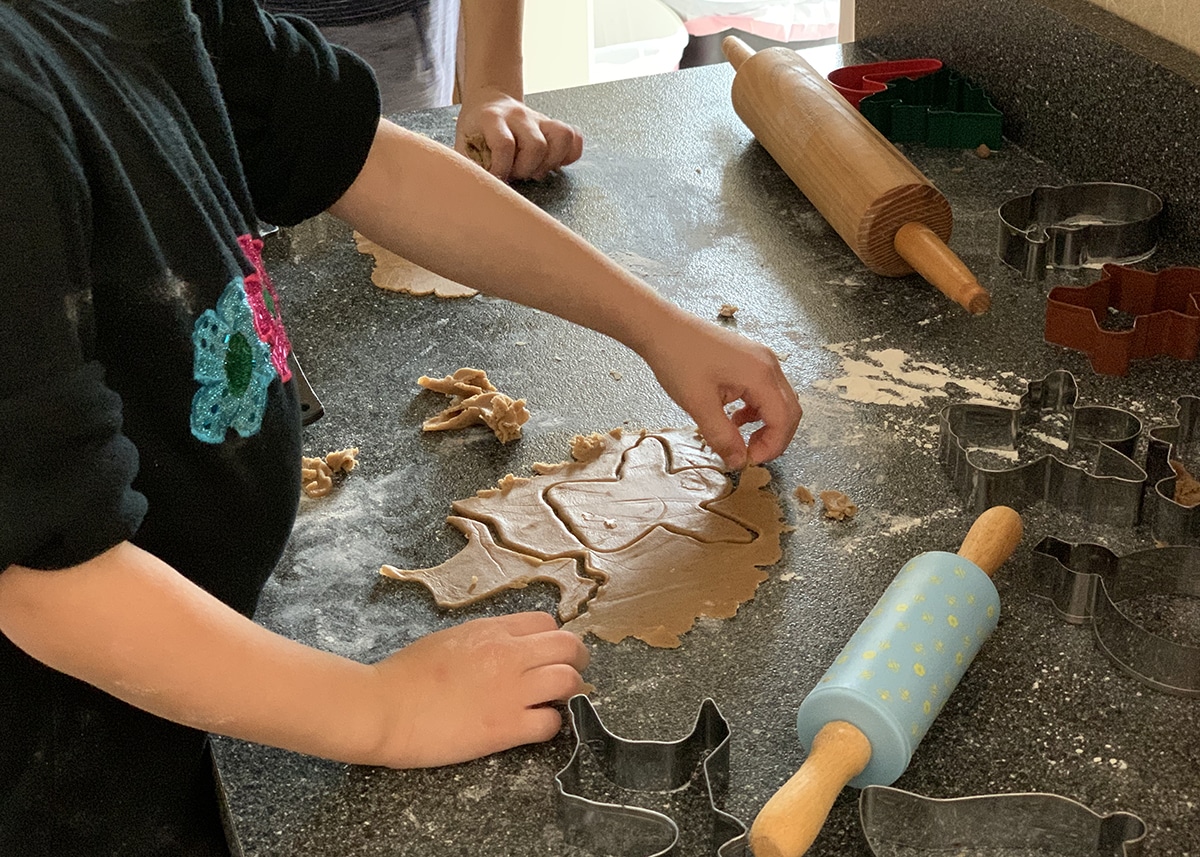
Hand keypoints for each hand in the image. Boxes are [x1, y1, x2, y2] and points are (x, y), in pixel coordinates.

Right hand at [367, 612, 588, 767]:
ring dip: (570, 692)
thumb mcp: (448, 639)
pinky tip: (534, 727)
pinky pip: (550, 723)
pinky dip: (550, 726)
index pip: (545, 624)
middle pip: (568, 647)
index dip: (551, 640)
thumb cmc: (402, 674)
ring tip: (557, 702)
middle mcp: (509, 654)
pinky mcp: (506, 727)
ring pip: (569, 681)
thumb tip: (501, 648)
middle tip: (570, 675)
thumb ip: (482, 640)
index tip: (547, 654)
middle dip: (576, 660)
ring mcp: (511, 691)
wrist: (384, 707)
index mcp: (491, 631)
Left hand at [455, 91, 583, 181]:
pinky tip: (553, 164)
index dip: (501, 169)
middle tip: (515, 174)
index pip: (505, 145)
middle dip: (527, 169)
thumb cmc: (474, 131)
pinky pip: (574, 137)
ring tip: (535, 170)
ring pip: (561, 138)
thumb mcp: (462, 144)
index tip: (496, 179)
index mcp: (492, 118)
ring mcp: (539, 118)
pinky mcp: (552, 125)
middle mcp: (519, 115)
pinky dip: (569, 155)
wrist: (488, 102)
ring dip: (550, 162)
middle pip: (537, 146)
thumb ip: (468, 164)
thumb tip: (474, 189)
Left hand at [639, 311, 800, 469]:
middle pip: (789, 410)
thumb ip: (722, 436)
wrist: (662, 329)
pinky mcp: (750, 360)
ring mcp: (761, 360)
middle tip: (749, 454)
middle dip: (774, 438)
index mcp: (760, 374)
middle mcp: (768, 365)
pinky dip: (756, 410)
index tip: (749, 460)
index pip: (784, 419)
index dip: (772, 446)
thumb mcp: (699, 405)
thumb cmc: (678, 359)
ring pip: (779, 401)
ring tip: (740, 438)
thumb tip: (738, 461)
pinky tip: (734, 419)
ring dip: (766, 424)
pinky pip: (765, 391)